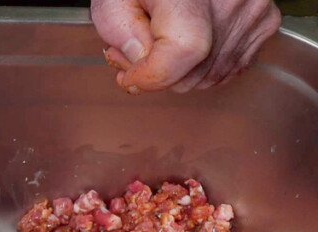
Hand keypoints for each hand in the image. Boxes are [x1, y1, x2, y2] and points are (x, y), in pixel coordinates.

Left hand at [91, 0, 280, 92]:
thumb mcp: (114, 1)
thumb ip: (120, 34)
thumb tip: (142, 64)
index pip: (184, 51)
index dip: (150, 75)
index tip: (131, 74)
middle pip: (192, 74)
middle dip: (157, 73)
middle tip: (136, 51)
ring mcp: (253, 12)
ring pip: (209, 77)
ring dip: (178, 72)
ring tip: (158, 43)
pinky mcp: (265, 22)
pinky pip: (228, 69)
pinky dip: (202, 67)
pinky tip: (185, 43)